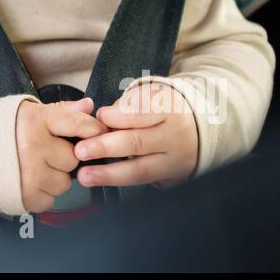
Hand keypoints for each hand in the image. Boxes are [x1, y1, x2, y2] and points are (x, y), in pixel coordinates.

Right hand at [15, 96, 108, 212]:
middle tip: (46, 152)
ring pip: (64, 182)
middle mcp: (34, 146)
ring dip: (54, 178)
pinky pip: (50, 200)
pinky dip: (42, 195)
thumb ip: (63, 110)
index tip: (98, 134)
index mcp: (36, 121)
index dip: (93, 130)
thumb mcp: (32, 112)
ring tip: (35, 168)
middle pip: (73, 158)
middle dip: (63, 157)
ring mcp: (30, 173)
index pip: (78, 124)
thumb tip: (90, 106)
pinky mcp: (24, 196)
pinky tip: (29, 181)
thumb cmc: (4, 130)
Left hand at [72, 81, 198, 189]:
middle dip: (106, 146)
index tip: (100, 116)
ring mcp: (173, 161)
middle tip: (81, 150)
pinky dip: (118, 182)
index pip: (143, 111)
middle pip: (138, 142)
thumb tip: (103, 119)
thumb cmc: (165, 112)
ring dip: (109, 173)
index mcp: (168, 109)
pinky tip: (100, 181)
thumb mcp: (152, 96)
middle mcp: (173, 137)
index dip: (119, 115)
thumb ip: (128, 104)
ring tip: (86, 175)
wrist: (198, 133)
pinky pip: (142, 182)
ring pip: (140, 169)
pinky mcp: (170, 179)